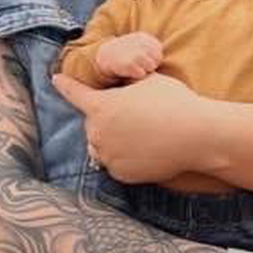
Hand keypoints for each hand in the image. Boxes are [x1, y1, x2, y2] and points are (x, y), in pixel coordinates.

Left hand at [51, 71, 218, 182]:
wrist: (196, 135)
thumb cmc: (173, 101)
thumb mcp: (146, 80)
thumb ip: (125, 82)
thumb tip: (122, 81)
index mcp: (100, 106)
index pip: (75, 93)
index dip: (65, 85)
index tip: (56, 79)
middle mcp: (97, 132)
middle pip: (93, 123)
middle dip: (106, 118)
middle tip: (135, 115)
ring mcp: (108, 155)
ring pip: (102, 146)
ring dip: (112, 139)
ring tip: (140, 133)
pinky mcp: (121, 174)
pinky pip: (115, 163)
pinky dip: (124, 157)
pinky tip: (145, 149)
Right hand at [95, 32, 163, 80]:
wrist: (105, 55)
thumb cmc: (126, 52)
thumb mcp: (138, 43)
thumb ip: (153, 48)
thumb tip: (174, 56)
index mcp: (144, 37)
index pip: (158, 53)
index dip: (153, 59)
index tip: (143, 60)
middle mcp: (140, 44)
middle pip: (157, 60)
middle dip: (150, 64)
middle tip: (138, 65)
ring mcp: (135, 54)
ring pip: (150, 67)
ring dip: (144, 70)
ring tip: (134, 67)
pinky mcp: (129, 64)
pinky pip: (141, 74)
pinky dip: (136, 75)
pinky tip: (129, 71)